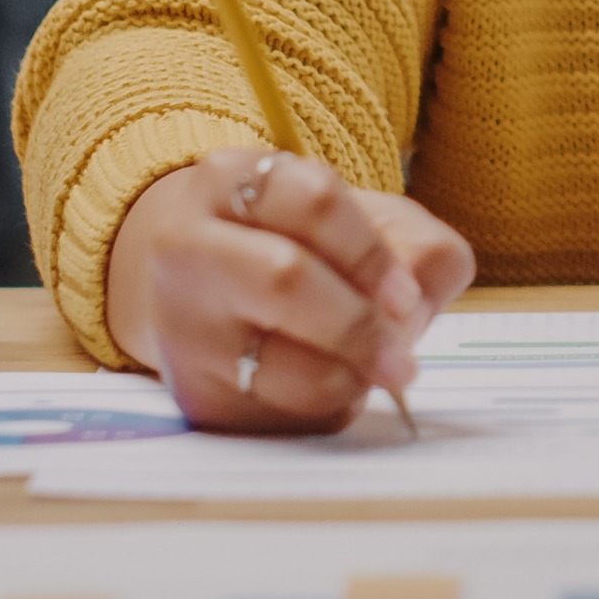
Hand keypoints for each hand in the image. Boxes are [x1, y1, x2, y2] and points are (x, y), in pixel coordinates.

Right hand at [103, 147, 477, 433]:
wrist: (207, 293)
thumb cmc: (301, 249)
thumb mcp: (365, 222)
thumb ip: (418, 248)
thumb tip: (413, 314)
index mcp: (228, 181)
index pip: (314, 201)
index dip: (372, 254)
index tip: (406, 296)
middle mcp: (186, 246)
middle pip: (285, 280)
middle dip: (360, 327)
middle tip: (402, 360)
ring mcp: (181, 324)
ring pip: (276, 362)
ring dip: (346, 377)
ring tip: (369, 371)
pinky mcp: (193, 394)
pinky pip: (275, 417)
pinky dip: (322, 410)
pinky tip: (331, 390)